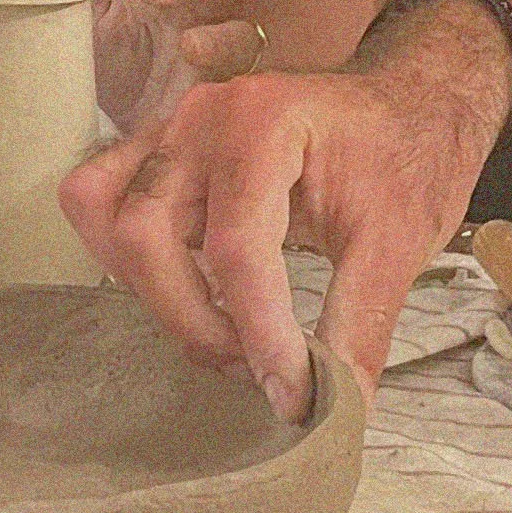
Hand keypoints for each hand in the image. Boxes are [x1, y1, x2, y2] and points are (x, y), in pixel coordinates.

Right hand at [60, 4, 509, 422]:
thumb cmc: (405, 153)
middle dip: (193, 321)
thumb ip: (360, 325)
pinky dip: (130, 261)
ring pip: (106, 216)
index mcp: (266, 121)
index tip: (291, 393)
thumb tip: (338, 411)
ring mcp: (173, 126)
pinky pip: (102, 203)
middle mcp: (203, 116)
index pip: (237, 247)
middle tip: (255, 366)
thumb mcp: (397, 241)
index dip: (259, 334)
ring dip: (153, 293)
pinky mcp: (161, 149)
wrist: (409, 101)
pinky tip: (193, 291)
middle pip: (145, 233)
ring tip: (223, 331)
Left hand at [76, 0, 267, 130]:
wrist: (116, 135)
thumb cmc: (111, 59)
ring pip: (241, 28)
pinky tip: (208, 91)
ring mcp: (219, 51)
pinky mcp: (226, 95)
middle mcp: (198, 9)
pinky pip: (244, 85)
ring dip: (219, 34)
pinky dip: (230, 86)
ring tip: (189, 44)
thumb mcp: (86, 5)